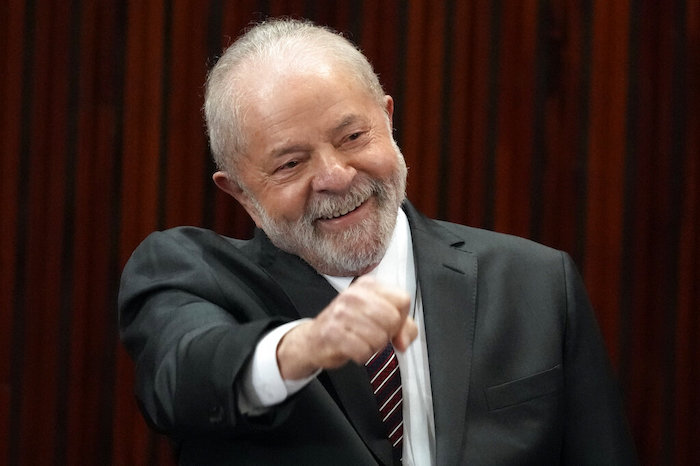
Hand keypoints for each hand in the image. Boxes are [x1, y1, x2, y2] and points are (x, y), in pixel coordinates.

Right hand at [276, 276, 417, 379]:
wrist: (314, 339)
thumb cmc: (348, 326)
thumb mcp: (377, 317)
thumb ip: (403, 326)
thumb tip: (404, 340)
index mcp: (368, 286)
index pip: (402, 300)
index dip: (402, 318)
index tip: (392, 325)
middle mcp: (354, 295)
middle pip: (393, 319)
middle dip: (388, 333)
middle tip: (374, 334)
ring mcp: (341, 313)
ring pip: (380, 337)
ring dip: (374, 346)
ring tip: (361, 340)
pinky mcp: (333, 333)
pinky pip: (364, 351)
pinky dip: (362, 355)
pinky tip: (353, 348)